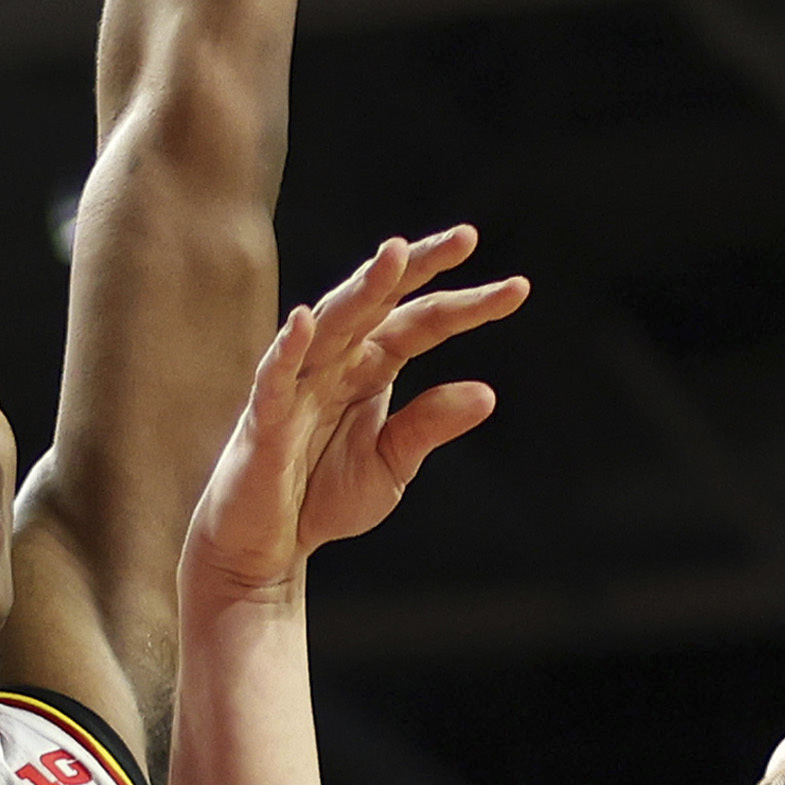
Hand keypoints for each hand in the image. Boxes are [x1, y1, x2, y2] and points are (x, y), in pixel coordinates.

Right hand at [184, 230, 527, 598]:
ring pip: (332, 322)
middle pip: (380, 301)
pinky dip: (289, 348)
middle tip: (467, 237)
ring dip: (362, 289)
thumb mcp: (391, 465)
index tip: (519, 289)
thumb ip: (429, 425)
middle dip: (418, 267)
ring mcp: (299, 383)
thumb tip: (487, 393)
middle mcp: (337, 361)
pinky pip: (276, 376)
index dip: (469, 305)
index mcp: (371, 366)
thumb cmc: (321, 498)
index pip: (424, 321)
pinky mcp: (265, 416)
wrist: (267, 546)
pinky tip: (307, 321)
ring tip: (395, 254)